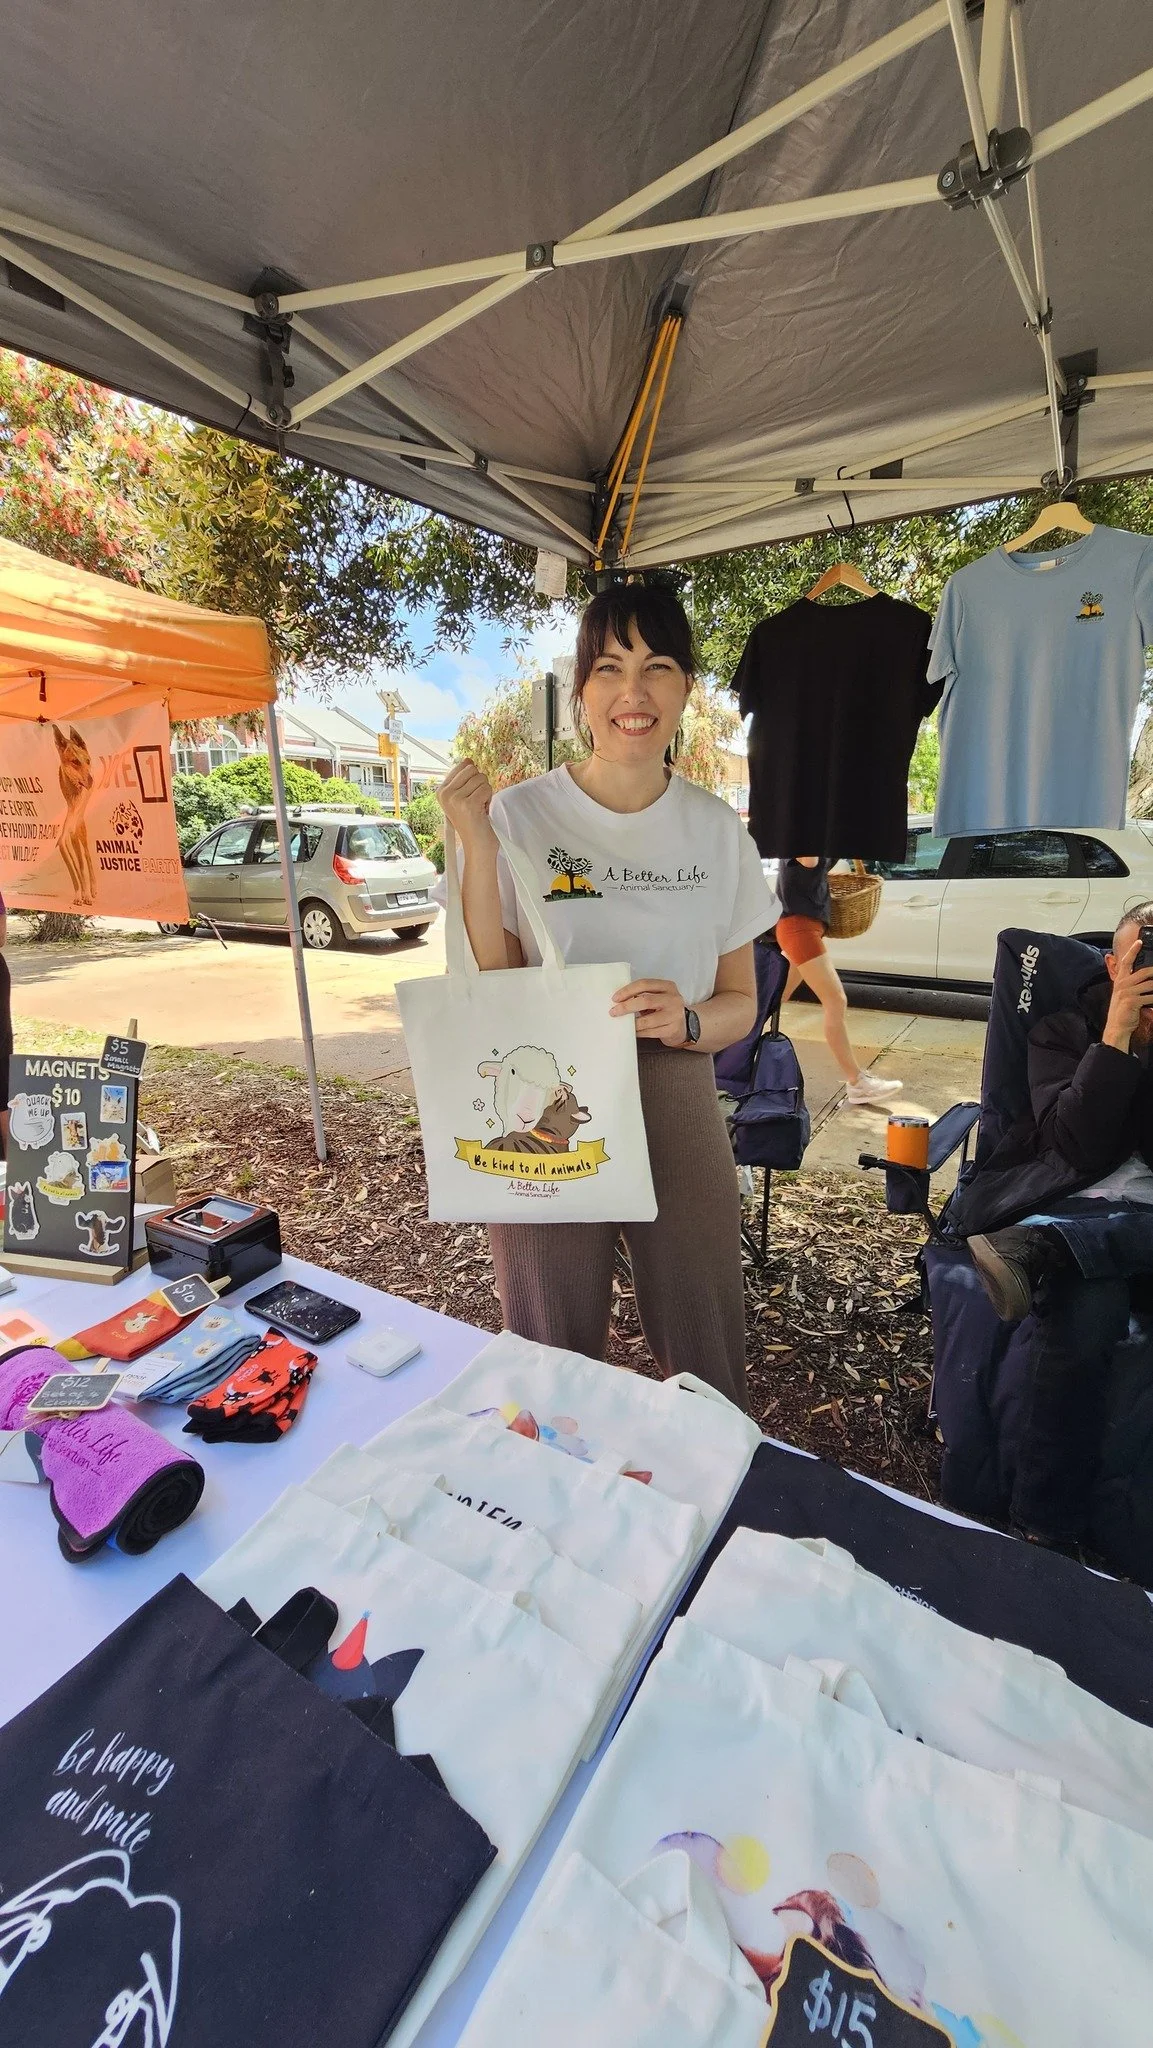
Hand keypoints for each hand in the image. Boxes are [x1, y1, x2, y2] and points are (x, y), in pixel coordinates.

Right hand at [437, 758, 497, 853]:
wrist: (477, 846)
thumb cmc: (473, 823)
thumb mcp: (464, 798)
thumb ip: (464, 779)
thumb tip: (468, 759)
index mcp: (441, 791)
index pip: (463, 766)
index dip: (473, 779)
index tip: (471, 795)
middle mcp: (445, 794)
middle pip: (473, 770)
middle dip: (480, 784)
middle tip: (476, 802)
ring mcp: (455, 799)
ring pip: (481, 779)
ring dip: (486, 793)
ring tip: (479, 808)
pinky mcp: (468, 804)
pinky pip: (487, 789)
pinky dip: (489, 800)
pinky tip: (483, 811)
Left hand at [611, 978, 690, 1045]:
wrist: (685, 1025)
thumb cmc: (666, 1009)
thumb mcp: (659, 997)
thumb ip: (644, 995)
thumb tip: (619, 1000)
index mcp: (668, 986)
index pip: (645, 984)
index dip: (628, 990)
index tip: (615, 998)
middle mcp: (674, 999)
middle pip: (646, 1001)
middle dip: (627, 1006)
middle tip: (614, 1012)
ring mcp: (675, 1015)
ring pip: (647, 1020)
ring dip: (632, 1023)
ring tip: (623, 1023)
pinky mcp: (672, 1030)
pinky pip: (650, 1032)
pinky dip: (639, 1032)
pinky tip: (633, 1031)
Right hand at [1103, 936, 1152, 1051]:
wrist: (1117, 1027)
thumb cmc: (1123, 1011)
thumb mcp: (1124, 994)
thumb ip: (1132, 984)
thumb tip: (1146, 976)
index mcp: (1120, 980)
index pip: (1126, 961)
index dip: (1133, 951)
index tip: (1140, 941)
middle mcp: (1122, 984)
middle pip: (1143, 971)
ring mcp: (1127, 993)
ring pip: (1150, 984)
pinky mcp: (1132, 1002)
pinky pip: (1150, 997)